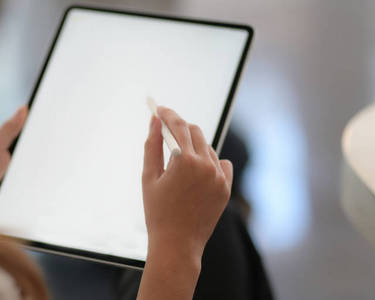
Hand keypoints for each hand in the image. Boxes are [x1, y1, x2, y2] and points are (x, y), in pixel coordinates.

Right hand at [138, 107, 232, 299]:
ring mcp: (219, 177)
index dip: (168, 114)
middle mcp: (206, 165)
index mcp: (184, 161)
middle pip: (194, 131)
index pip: (177, 125)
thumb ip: (152, 145)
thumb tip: (155, 120)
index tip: (159, 109)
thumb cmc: (157, 212)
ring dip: (193, 146)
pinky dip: (210, 162)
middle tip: (167, 132)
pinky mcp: (226, 188)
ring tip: (178, 160)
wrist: (177, 245)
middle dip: (180, 128)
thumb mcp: (149, 177)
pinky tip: (198, 171)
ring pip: (207, 147)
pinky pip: (221, 163)